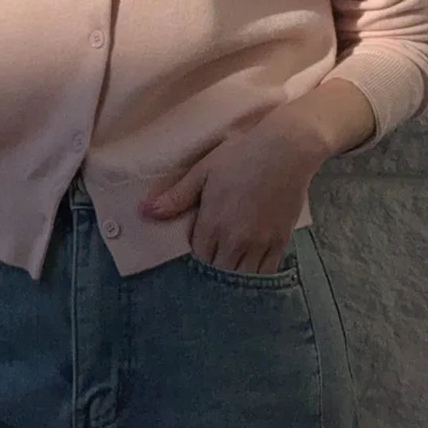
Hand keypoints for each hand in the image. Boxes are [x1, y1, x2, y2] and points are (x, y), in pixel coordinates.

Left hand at [138, 109, 329, 274]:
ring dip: (234, 273)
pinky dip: (257, 274)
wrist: (284, 151)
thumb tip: (143, 212)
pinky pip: (267, 272)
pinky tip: (252, 265)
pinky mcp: (280, 242)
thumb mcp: (203, 172)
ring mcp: (260, 243)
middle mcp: (235, 240)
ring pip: (242, 276)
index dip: (196, 254)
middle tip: (214, 255)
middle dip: (214, 266)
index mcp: (213, 223)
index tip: (199, 245)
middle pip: (219, 271)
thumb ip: (176, 197)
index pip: (198, 257)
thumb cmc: (239, 156)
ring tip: (231, 263)